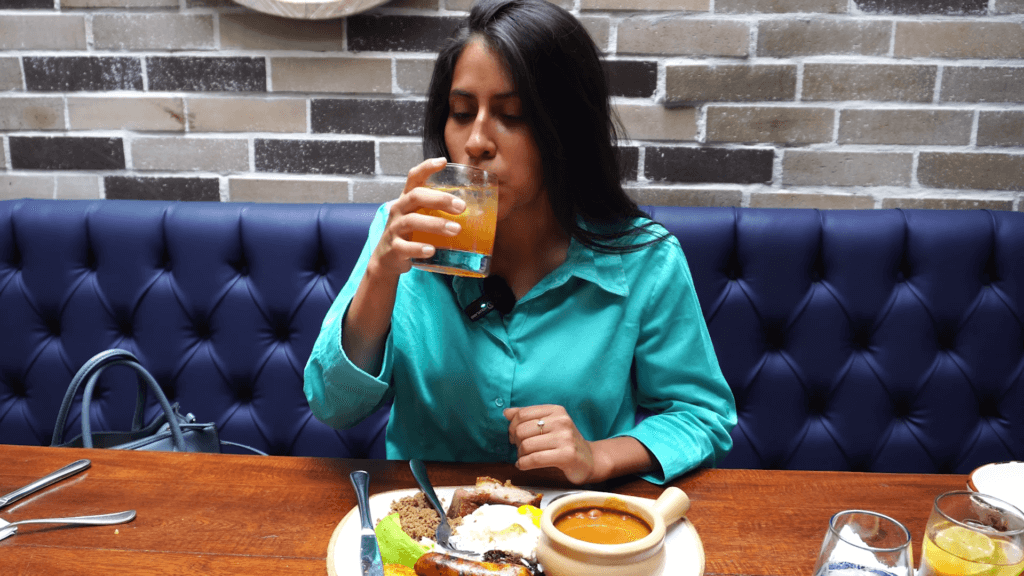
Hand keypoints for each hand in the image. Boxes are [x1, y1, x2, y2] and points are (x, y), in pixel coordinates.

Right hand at [367, 157, 465, 277]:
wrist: (387, 259)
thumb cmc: (409, 235)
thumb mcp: (420, 217)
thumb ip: (438, 210)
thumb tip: (473, 210)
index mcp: (407, 200)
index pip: (414, 178)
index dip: (427, 167)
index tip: (443, 161)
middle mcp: (399, 210)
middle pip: (416, 196)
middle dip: (440, 199)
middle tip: (461, 207)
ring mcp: (394, 229)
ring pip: (412, 221)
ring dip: (435, 224)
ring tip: (456, 229)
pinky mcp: (393, 249)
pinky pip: (405, 247)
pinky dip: (419, 249)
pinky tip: (432, 250)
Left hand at [503, 405, 596, 484]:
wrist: (589, 460)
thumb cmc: (565, 442)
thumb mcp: (549, 424)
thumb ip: (528, 417)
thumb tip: (506, 412)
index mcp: (556, 410)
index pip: (522, 414)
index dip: (512, 427)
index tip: (514, 436)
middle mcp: (562, 421)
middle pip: (522, 430)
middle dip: (516, 442)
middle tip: (520, 449)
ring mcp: (565, 438)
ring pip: (527, 445)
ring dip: (520, 455)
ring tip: (524, 458)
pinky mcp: (567, 455)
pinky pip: (535, 459)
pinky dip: (524, 464)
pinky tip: (523, 465)